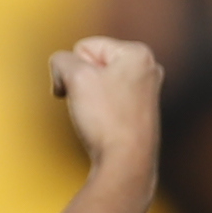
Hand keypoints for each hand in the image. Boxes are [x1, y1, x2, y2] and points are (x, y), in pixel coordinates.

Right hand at [49, 36, 159, 172]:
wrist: (125, 164)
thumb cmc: (106, 119)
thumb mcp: (75, 76)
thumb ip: (62, 60)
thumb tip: (64, 72)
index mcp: (138, 53)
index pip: (84, 47)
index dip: (76, 70)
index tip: (87, 93)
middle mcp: (149, 69)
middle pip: (93, 64)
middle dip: (84, 83)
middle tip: (95, 107)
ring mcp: (147, 92)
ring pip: (98, 85)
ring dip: (89, 99)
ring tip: (101, 118)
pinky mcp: (141, 114)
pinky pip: (107, 103)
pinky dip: (100, 113)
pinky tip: (107, 128)